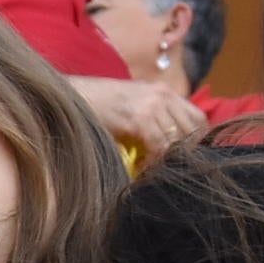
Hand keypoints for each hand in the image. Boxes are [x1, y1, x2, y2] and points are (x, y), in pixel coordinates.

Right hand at [73, 77, 205, 161]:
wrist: (67, 97)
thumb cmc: (93, 105)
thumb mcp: (130, 104)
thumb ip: (151, 117)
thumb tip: (166, 146)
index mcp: (162, 91)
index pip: (197, 117)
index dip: (196, 140)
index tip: (185, 157)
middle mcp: (162, 95)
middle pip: (193, 128)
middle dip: (186, 152)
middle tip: (172, 168)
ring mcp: (151, 105)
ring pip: (178, 139)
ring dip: (169, 159)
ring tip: (154, 171)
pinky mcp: (139, 119)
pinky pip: (160, 146)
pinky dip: (155, 161)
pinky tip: (142, 169)